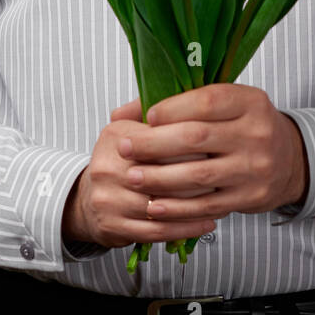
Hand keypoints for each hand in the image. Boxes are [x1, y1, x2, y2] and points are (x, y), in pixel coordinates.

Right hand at [61, 111, 219, 249]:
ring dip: (197, 205)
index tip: (218, 147)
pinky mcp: (114, 226)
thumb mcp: (130, 129)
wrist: (88, 200)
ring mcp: (108, 199)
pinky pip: (157, 230)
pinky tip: (206, 221)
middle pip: (162, 172)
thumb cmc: (120, 162)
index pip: (160, 139)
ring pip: (162, 204)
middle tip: (226, 174)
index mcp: (116, 137)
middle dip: (198, 176)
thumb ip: (152, 108)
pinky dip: (185, 228)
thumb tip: (179, 84)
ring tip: (222, 199)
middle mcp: (107, 167)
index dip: (192, 144)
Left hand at [108, 83, 309, 223]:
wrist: (290, 159)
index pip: (207, 101)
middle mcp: (256, 133)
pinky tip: (153, 205)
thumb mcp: (227, 104)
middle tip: (124, 147)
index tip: (146, 117)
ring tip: (132, 176)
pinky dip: (176, 207)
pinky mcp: (250, 197)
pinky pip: (207, 205)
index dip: (172, 109)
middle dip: (153, 144)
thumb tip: (121, 113)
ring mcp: (254, 168)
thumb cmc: (246, 126)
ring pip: (198, 175)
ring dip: (159, 178)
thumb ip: (180, 103)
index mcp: (250, 102)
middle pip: (196, 138)